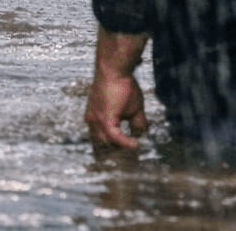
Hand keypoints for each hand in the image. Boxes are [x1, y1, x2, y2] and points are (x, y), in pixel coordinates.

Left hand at [85, 25, 148, 149]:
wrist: (115, 70)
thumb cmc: (122, 85)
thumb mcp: (133, 108)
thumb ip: (137, 123)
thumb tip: (142, 135)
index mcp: (95, 120)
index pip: (100, 143)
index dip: (111, 153)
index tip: (121, 161)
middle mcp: (92, 122)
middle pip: (100, 148)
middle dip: (113, 158)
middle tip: (127, 164)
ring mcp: (96, 121)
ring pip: (106, 145)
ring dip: (119, 153)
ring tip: (132, 156)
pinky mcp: (104, 118)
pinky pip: (115, 137)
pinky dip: (125, 142)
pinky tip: (136, 144)